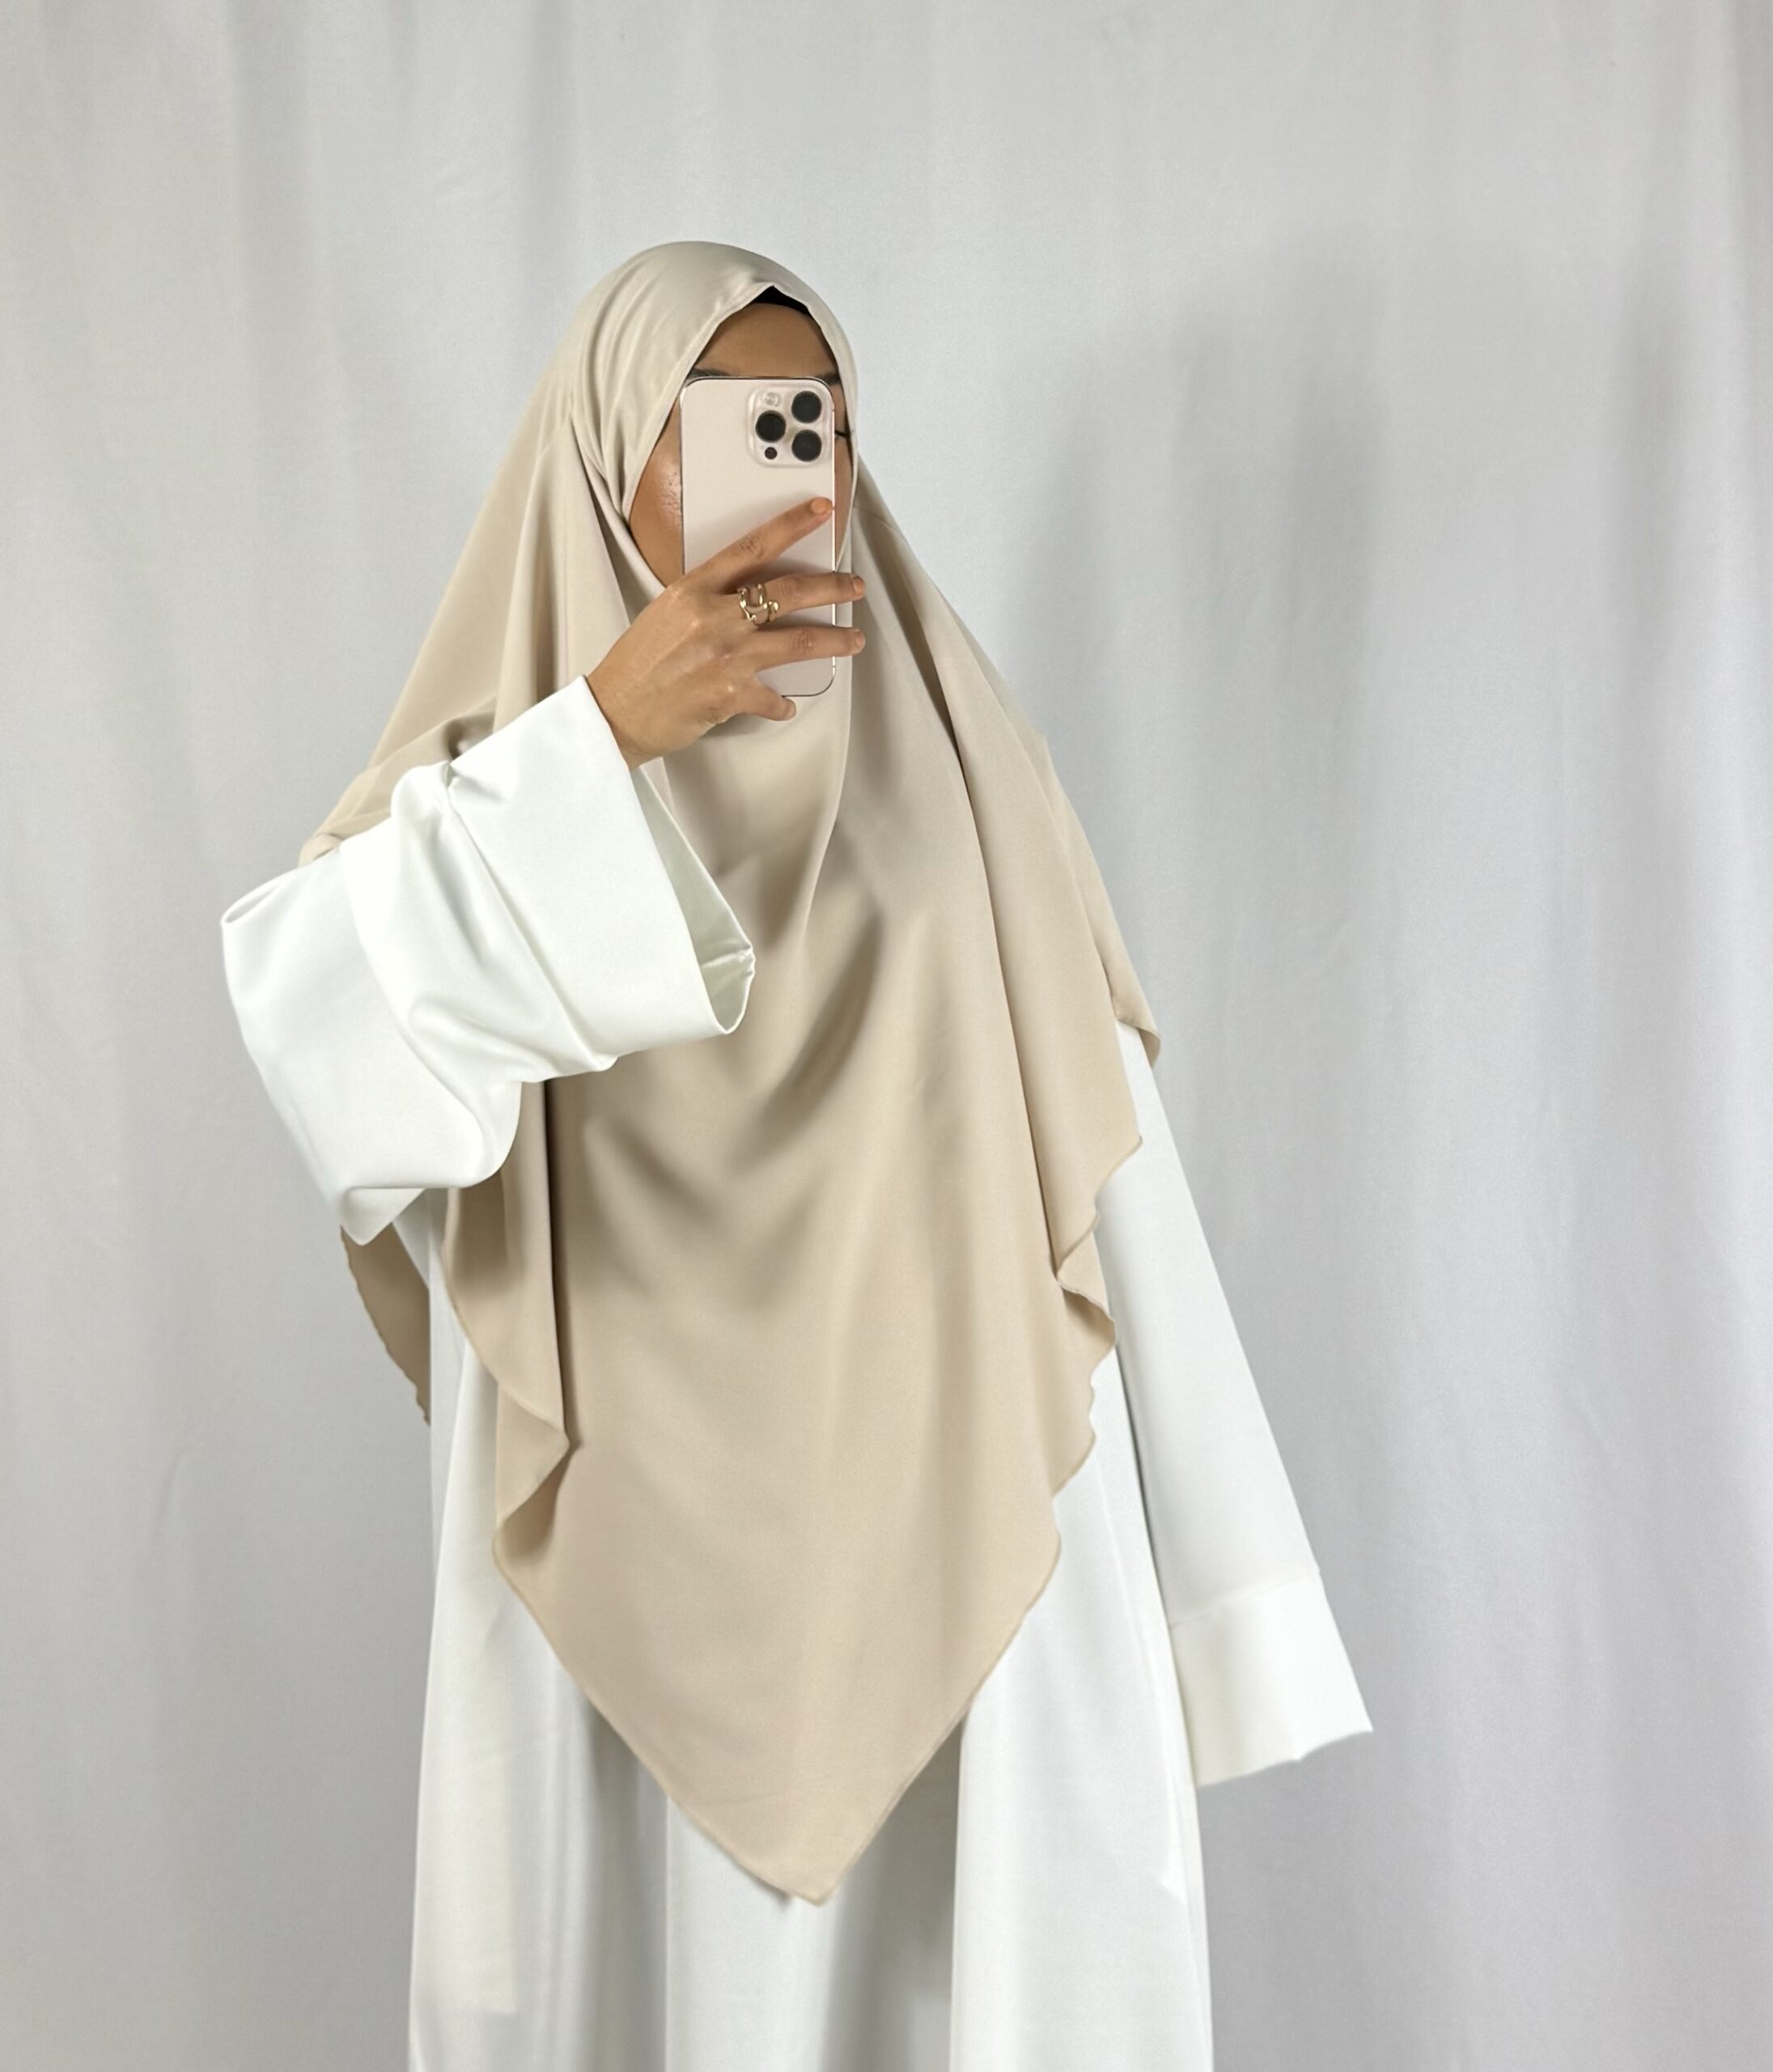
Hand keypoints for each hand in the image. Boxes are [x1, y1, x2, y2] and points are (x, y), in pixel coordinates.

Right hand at [585, 495, 866, 766]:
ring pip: (798, 641)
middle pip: (788, 591)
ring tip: (853, 639)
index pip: (752, 547)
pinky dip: (782, 703)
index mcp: (694, 589)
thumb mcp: (667, 612)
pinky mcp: (730, 694)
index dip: (792, 525)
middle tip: (852, 586)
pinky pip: (773, 697)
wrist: (615, 710)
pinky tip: (785, 704)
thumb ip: (707, 599)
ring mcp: (725, 656)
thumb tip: (748, 596)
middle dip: (831, 587)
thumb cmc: (638, 663)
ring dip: (834, 639)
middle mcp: (713, 617)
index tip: (821, 512)